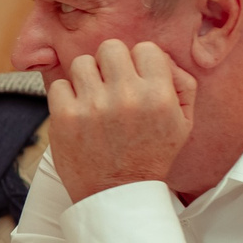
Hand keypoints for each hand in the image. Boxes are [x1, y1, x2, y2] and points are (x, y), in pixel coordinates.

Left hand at [46, 39, 196, 202]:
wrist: (117, 194)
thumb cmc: (150, 156)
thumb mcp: (183, 123)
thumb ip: (182, 83)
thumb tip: (161, 56)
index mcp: (158, 95)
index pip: (145, 49)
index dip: (139, 63)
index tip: (134, 80)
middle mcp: (127, 96)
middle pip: (111, 47)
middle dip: (110, 65)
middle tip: (110, 86)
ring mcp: (94, 105)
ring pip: (82, 63)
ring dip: (86, 79)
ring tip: (94, 100)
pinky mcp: (66, 117)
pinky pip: (60, 85)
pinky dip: (66, 97)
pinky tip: (78, 114)